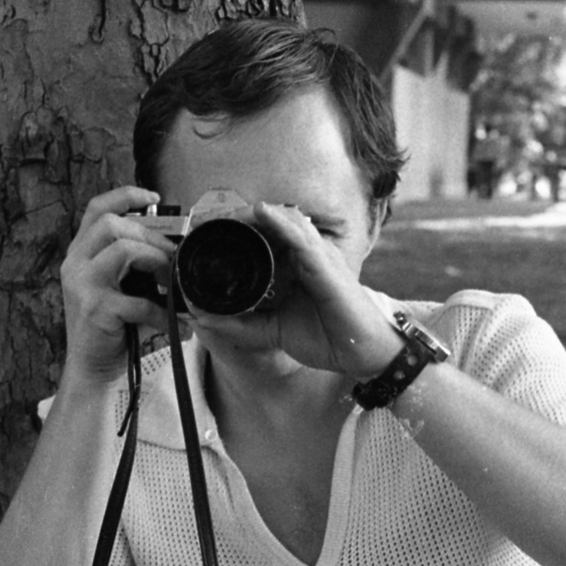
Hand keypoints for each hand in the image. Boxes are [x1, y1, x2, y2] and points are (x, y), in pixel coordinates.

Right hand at [60, 186, 176, 379]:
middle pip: (111, 224)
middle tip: (171, 255)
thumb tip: (172, 246)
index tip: (154, 197)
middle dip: (149, 235)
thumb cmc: (110, 325)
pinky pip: (138, 301)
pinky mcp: (96, 310)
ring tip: (172, 282)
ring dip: (156, 261)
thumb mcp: (115, 285)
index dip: (125, 195)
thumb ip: (131, 263)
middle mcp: (75, 263)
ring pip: (122, 250)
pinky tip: (175, 324)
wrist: (91, 367)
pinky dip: (163, 313)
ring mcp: (82, 286)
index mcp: (80, 253)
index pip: (96, 209)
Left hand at [188, 202, 401, 377]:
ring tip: (224, 214)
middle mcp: (306, 253)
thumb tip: (203, 317)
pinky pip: (301, 236)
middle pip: (269, 222)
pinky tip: (261, 212)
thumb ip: (242, 323)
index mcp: (294, 264)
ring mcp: (317, 254)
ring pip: (283, 220)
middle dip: (236, 217)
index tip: (203, 232)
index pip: (262, 235)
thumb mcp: (273, 330)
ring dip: (252, 214)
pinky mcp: (326, 263)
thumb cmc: (328, 337)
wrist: (362, 353)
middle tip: (204, 221)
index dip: (234, 228)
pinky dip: (280, 222)